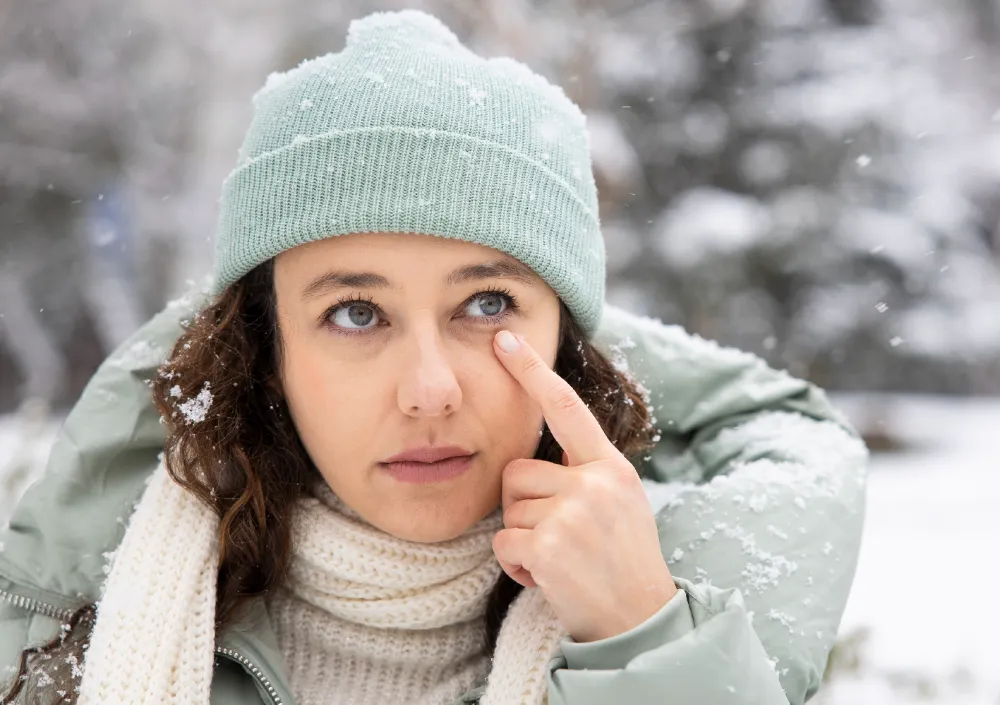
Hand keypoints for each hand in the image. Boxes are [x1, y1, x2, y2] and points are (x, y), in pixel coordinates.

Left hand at [490, 329, 677, 642]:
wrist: (642, 619)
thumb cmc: (622, 558)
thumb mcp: (619, 501)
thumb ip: (584, 472)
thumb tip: (533, 456)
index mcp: (610, 466)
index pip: (566, 409)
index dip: (532, 373)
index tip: (504, 341)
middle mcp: (594, 483)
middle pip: (517, 473)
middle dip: (524, 506)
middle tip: (561, 537)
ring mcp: (574, 514)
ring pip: (508, 510)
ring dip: (523, 538)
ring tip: (562, 559)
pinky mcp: (551, 546)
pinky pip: (503, 543)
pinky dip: (516, 565)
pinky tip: (549, 577)